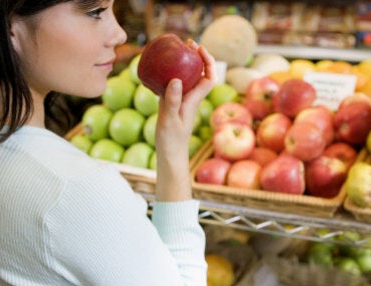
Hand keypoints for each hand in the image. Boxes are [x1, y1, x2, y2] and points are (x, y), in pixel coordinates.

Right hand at [154, 41, 216, 200]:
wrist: (170, 157)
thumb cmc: (171, 141)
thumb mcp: (169, 119)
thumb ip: (172, 100)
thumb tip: (177, 79)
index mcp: (193, 100)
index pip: (209, 77)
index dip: (208, 61)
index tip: (198, 48)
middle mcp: (190, 99)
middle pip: (201, 74)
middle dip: (197, 57)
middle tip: (187, 44)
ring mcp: (182, 102)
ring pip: (188, 79)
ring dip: (186, 64)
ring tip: (177, 52)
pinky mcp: (172, 106)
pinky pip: (175, 85)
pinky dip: (172, 75)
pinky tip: (161, 71)